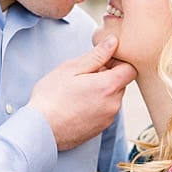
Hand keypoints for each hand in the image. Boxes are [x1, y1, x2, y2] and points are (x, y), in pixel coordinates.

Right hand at [29, 36, 135, 151]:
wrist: (40, 129)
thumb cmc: (52, 97)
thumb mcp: (72, 69)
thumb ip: (97, 55)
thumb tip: (113, 42)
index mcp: (108, 87)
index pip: (130, 69)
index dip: (118, 62)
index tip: (101, 62)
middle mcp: (113, 104)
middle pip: (121, 84)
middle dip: (107, 76)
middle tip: (83, 76)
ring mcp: (108, 119)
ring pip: (112, 98)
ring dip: (101, 92)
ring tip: (78, 92)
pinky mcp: (100, 129)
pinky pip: (105, 111)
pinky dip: (96, 106)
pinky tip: (76, 105)